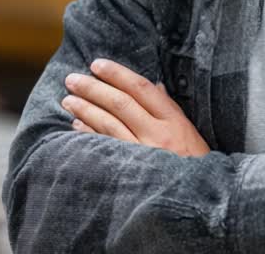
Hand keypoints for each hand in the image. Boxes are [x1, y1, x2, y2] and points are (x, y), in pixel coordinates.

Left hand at [61, 59, 210, 157]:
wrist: (196, 198)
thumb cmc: (193, 163)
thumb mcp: (189, 133)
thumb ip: (170, 109)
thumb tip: (155, 85)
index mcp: (174, 121)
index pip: (142, 88)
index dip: (117, 74)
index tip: (97, 64)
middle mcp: (158, 135)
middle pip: (120, 103)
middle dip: (93, 88)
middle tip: (72, 79)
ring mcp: (142, 154)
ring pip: (108, 124)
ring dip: (85, 109)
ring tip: (68, 100)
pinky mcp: (129, 171)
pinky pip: (104, 147)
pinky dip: (88, 134)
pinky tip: (76, 125)